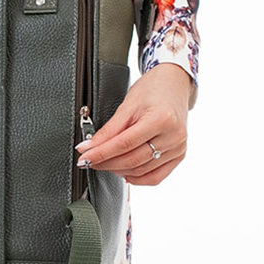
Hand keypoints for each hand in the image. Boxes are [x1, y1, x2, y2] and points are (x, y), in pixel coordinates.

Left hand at [75, 62, 192, 185]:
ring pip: (142, 171)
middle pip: (132, 160)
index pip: (124, 144)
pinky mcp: (179, 156)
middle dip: (106, 163)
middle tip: (90, 161)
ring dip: (118, 171)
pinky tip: (124, 173)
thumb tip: (90, 147)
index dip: (101, 153)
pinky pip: (156, 177)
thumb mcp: (128, 105)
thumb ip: (109, 129)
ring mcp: (178, 148)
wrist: (174, 85)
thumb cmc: (152, 90)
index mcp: (161, 119)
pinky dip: (137, 179)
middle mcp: (173, 136)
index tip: (85, 157)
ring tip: (104, 164)